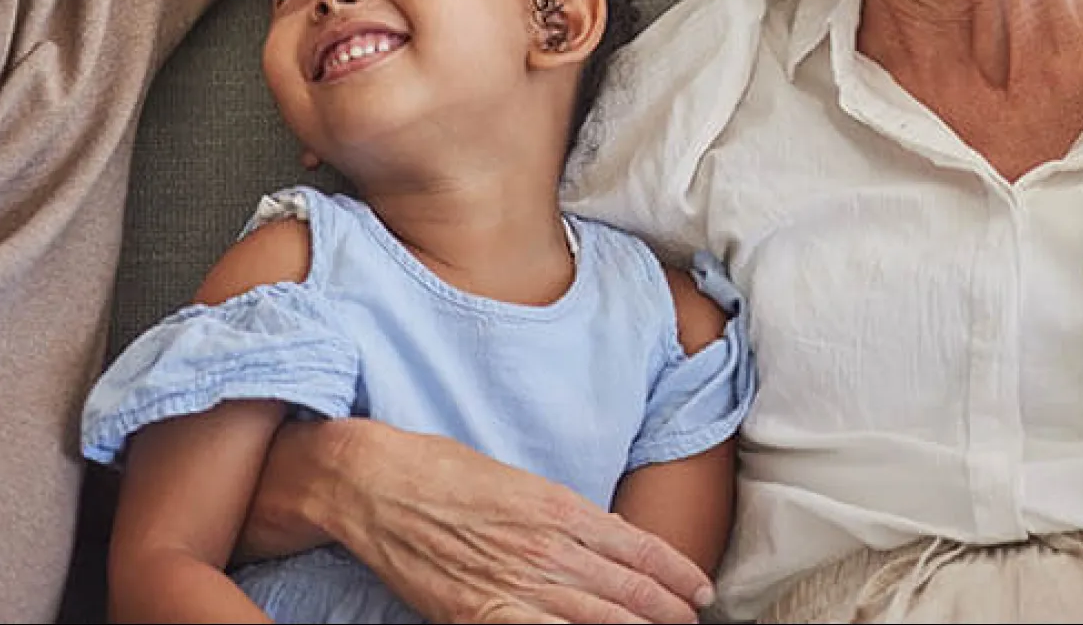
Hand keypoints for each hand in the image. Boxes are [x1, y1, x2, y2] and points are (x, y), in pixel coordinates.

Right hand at [248, 419, 713, 623]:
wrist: (382, 483)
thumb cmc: (445, 473)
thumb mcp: (517, 483)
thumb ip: (558, 516)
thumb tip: (596, 540)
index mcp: (557, 506)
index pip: (634, 546)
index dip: (673, 571)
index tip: (700, 588)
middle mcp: (546, 545)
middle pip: (625, 587)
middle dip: (667, 609)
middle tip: (695, 620)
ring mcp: (514, 583)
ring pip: (596, 616)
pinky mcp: (479, 615)